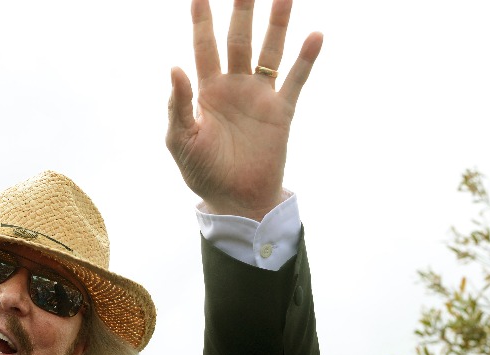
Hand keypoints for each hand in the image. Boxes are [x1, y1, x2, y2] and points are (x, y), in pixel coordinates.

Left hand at [166, 0, 322, 220]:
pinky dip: (305, 59)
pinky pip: (295, 80)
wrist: (234, 200)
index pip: (204, 46)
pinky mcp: (281, 112)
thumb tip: (175, 67)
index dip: (202, 20)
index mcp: (206, 90)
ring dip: (277, 23)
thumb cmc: (202, 172)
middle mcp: (234, 86)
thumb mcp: (180, 140)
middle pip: (238, 38)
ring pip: (269, 51)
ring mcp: (259, 96)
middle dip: (242, 9)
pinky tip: (314, 35)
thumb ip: (177, 105)